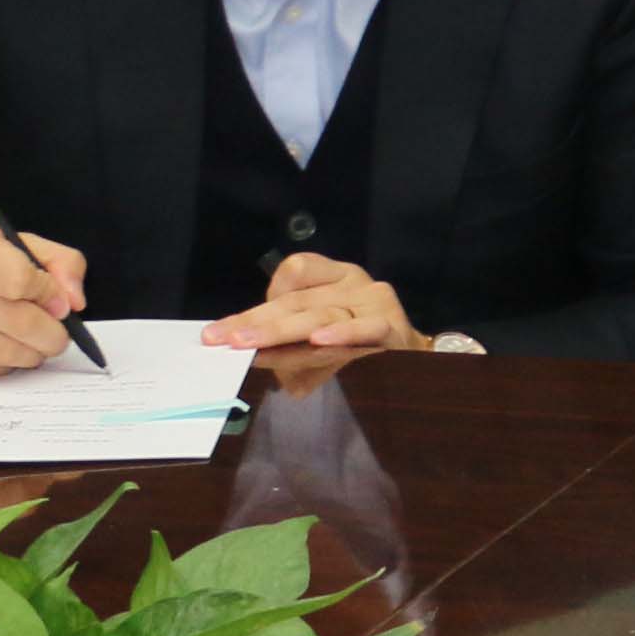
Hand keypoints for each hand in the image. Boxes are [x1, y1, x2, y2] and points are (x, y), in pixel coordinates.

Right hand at [0, 222, 91, 378]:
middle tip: (55, 339)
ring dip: (29, 356)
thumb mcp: (2, 242)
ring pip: (0, 352)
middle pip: (18, 322)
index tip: (59, 306)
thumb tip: (75, 302)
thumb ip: (54, 261)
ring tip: (33, 349)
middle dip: (50, 336)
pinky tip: (0, 356)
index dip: (50, 297)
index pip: (23, 278)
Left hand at [203, 252, 436, 356]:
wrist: (415, 365)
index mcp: (336, 277)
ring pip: (321, 315)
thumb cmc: (359, 350)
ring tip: (250, 345)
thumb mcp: (319, 342)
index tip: (231, 331)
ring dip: (281, 332)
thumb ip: (288, 345)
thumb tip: (243, 355)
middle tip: (220, 339)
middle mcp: (354, 283)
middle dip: (255, 321)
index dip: (265, 298)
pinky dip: (341, 335)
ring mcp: (374, 302)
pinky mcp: (392, 327)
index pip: (297, 270)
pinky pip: (364, 328)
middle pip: (297, 299)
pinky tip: (318, 341)